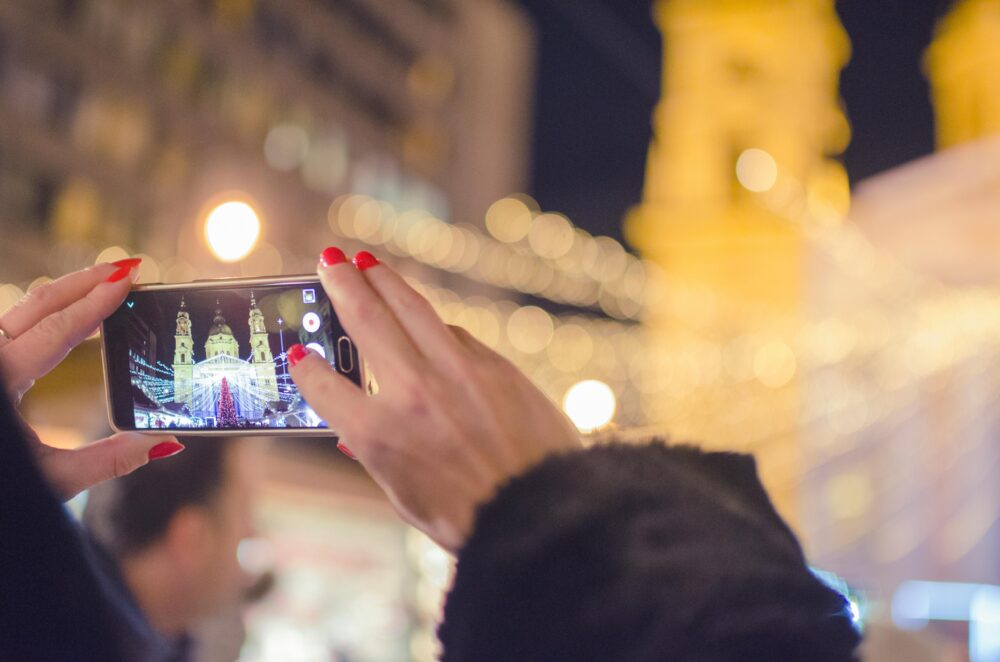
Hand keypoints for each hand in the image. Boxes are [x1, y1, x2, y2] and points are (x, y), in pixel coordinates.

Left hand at [0, 260, 184, 499]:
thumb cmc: (3, 488)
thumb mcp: (54, 479)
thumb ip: (110, 461)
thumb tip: (164, 442)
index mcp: (3, 379)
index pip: (58, 329)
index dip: (96, 302)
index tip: (128, 280)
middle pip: (40, 303)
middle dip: (86, 280)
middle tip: (130, 268)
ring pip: (26, 308)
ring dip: (70, 291)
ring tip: (108, 281)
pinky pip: (19, 323)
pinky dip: (52, 310)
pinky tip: (76, 311)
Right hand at [289, 248, 582, 551]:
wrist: (540, 512)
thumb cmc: (467, 516)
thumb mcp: (402, 494)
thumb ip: (375, 453)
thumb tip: (354, 430)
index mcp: (377, 433)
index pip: (322, 382)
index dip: (305, 366)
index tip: (300, 353)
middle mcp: (410, 392)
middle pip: (365, 319)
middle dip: (341, 284)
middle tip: (329, 261)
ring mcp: (455, 371)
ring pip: (410, 307)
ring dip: (384, 280)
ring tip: (367, 263)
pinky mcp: (493, 364)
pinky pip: (453, 332)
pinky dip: (431, 322)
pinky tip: (422, 319)